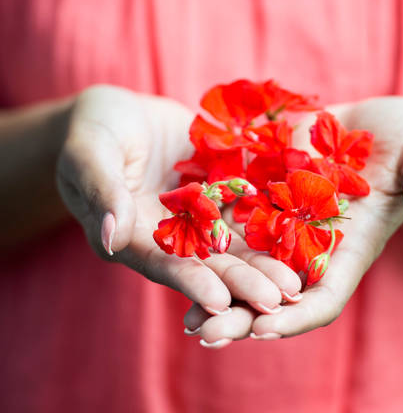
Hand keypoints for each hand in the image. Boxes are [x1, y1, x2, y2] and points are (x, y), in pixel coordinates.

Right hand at [56, 86, 300, 315]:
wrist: (120, 111)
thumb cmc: (94, 128)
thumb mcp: (91, 152)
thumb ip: (103, 191)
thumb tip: (112, 238)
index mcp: (130, 239)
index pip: (163, 265)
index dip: (191, 283)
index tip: (220, 301)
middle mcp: (167, 240)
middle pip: (207, 265)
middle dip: (242, 283)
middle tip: (280, 301)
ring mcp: (196, 221)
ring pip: (233, 248)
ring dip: (264, 266)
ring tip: (298, 285)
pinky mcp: (217, 199)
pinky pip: (246, 215)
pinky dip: (272, 229)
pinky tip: (303, 239)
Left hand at [183, 97, 402, 344]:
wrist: (371, 121)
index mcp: (349, 250)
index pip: (324, 297)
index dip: (296, 316)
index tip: (266, 329)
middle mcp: (309, 247)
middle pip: (273, 295)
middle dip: (242, 317)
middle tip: (205, 334)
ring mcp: (280, 224)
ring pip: (243, 269)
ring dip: (215, 292)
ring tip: (185, 319)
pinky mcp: (257, 195)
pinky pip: (226, 225)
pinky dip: (203, 245)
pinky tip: (171, 252)